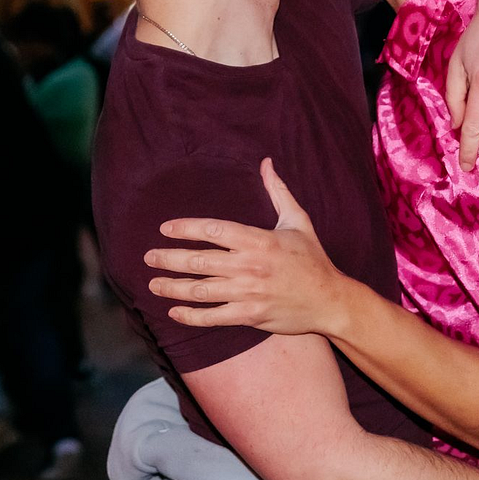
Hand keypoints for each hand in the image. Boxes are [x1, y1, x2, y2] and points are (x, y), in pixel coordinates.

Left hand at [146, 158, 348, 335]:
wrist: (330, 300)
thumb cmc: (313, 259)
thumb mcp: (298, 221)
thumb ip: (278, 191)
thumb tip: (266, 162)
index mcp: (259, 240)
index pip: (214, 230)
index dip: (186, 228)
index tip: (165, 228)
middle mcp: (250, 266)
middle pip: (199, 261)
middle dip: (169, 259)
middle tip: (149, 257)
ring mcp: (249, 292)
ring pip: (200, 290)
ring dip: (172, 287)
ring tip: (153, 283)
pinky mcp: (250, 315)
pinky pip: (213, 316)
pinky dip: (190, 315)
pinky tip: (174, 311)